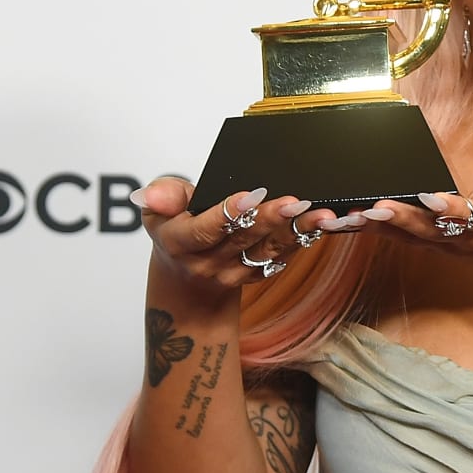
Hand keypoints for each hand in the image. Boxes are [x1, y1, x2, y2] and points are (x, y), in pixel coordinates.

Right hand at [131, 177, 338, 297]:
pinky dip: (305, 241)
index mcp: (180, 243)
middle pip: (244, 239)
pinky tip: (323, 226)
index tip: (251, 194)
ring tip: (322, 215)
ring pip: (270, 251)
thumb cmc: (175, 230)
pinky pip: (282, 259)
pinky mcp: (256, 276)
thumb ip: (162, 196)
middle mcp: (208, 263)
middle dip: (272, 219)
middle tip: (296, 201)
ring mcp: (234, 273)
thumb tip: (149, 194)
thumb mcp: (157, 212)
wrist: (185, 278)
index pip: (205, 230)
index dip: (227, 212)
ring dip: (298, 233)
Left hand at [346, 147, 472, 277]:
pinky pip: (392, 235)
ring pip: (401, 235)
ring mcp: (439, 241)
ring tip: (338, 216)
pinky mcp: (425, 241)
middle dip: (398, 217)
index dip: (451, 208)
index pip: (470, 215)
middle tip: (370, 206)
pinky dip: (365, 227)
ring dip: (370, 226)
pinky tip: (337, 219)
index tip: (432, 198)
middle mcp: (459, 233)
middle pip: (425, 228)